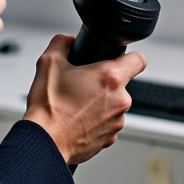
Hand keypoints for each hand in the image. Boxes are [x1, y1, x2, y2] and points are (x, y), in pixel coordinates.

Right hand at [23, 34, 146, 164]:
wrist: (44, 141)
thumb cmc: (48, 107)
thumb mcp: (48, 62)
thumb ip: (61, 43)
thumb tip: (68, 41)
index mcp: (110, 78)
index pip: (139, 60)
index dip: (128, 57)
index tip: (118, 60)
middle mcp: (120, 100)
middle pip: (121, 83)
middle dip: (103, 82)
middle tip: (81, 84)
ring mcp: (117, 121)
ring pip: (114, 103)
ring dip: (100, 102)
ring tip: (76, 104)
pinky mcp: (110, 138)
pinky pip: (107, 122)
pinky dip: (96, 119)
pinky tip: (77, 118)